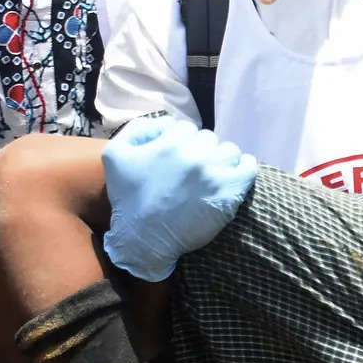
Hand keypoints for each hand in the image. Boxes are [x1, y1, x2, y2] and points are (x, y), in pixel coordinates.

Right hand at [102, 117, 257, 281]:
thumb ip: (138, 129)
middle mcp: (193, 154)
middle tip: (191, 172)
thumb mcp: (115, 155)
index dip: (181, 143)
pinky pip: (248, 167)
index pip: (185, 128)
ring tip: (211, 175)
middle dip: (200, 151)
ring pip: (229, 150)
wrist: (144, 240)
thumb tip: (168, 122)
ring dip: (221, 159)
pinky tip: (233, 176)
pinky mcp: (230, 192)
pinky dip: (243, 168)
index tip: (177, 160)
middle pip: (208, 138)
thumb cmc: (128, 200)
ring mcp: (214, 172)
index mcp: (169, 144)